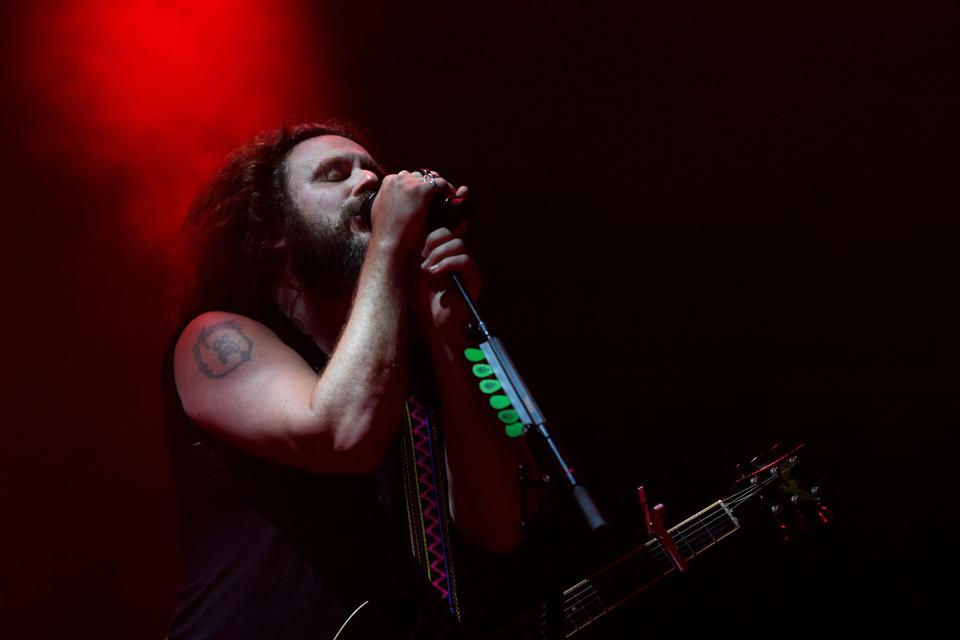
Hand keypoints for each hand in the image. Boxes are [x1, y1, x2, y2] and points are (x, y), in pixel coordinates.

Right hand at [369, 170, 441, 253]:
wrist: (388, 241)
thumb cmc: (387, 233)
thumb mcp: (382, 211)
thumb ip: (390, 202)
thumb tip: (398, 202)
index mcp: (388, 182)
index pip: (408, 176)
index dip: (419, 185)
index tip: (426, 195)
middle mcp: (398, 178)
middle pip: (420, 175)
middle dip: (430, 184)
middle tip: (440, 195)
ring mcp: (410, 182)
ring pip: (432, 177)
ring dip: (440, 186)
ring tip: (448, 197)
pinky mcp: (421, 189)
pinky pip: (441, 183)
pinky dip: (448, 190)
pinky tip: (451, 199)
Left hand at [414, 185, 481, 343]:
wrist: (432, 323)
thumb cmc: (420, 296)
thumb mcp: (413, 267)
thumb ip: (416, 247)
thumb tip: (410, 225)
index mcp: (447, 250)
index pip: (449, 226)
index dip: (449, 213)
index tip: (444, 201)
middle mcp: (461, 255)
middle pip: (451, 231)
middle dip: (433, 241)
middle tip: (422, 257)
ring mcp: (469, 266)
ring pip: (458, 244)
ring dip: (438, 254)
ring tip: (427, 268)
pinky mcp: (475, 278)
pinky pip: (464, 260)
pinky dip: (447, 263)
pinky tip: (434, 272)